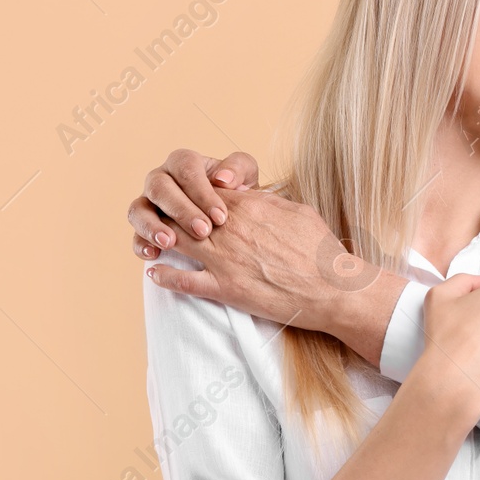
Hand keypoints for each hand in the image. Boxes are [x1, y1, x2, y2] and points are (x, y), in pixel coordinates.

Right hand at [128, 148, 260, 260]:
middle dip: (181, 210)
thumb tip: (223, 178)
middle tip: (203, 231)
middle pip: (159, 187)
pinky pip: (134, 235)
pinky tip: (154, 254)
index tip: (220, 216)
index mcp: (184, 163)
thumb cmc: (238, 193)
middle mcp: (161, 179)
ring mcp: (148, 203)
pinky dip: (141, 244)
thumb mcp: (246, 177)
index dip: (201, 192)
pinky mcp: (143, 227)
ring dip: (153, 226)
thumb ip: (239, 169)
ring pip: (138, 209)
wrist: (234, 218)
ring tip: (170, 243)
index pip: (186, 168)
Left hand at [145, 185, 373, 333]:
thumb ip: (269, 202)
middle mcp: (228, 230)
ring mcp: (224, 260)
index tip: (180, 197)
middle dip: (166, 213)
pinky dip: (165, 277)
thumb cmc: (320, 248)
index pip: (203, 191)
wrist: (331, 287)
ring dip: (159, 241)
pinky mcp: (225, 288)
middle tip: (155, 216)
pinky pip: (184, 282)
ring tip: (149, 242)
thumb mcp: (297, 210)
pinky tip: (154, 273)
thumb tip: (256, 196)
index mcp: (246, 206)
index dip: (188, 193)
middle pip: (182, 213)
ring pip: (176, 243)